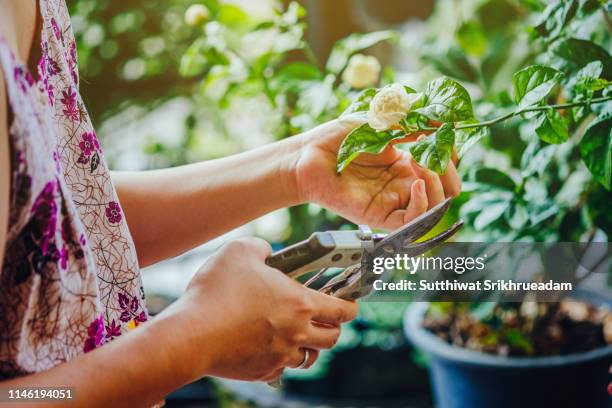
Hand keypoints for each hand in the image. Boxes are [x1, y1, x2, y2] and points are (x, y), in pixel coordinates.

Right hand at [161, 237, 357, 381]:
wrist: (192, 334)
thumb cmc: (217, 291)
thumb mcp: (241, 250)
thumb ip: (262, 247)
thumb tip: (268, 253)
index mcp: (300, 303)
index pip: (342, 309)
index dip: (351, 305)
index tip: (351, 303)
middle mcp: (297, 332)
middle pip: (333, 338)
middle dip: (334, 327)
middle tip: (325, 318)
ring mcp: (281, 355)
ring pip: (310, 357)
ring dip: (310, 345)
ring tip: (298, 334)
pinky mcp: (262, 370)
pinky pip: (282, 368)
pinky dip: (282, 359)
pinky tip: (269, 347)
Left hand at [294, 120, 460, 229]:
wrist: (308, 156)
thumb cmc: (337, 138)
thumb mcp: (379, 122)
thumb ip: (411, 122)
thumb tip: (443, 119)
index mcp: (405, 163)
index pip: (444, 166)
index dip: (450, 153)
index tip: (444, 135)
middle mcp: (402, 184)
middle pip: (446, 189)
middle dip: (450, 172)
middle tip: (436, 154)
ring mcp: (393, 201)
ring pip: (435, 207)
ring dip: (437, 184)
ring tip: (420, 161)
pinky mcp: (380, 217)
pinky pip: (413, 221)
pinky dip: (423, 204)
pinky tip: (416, 184)